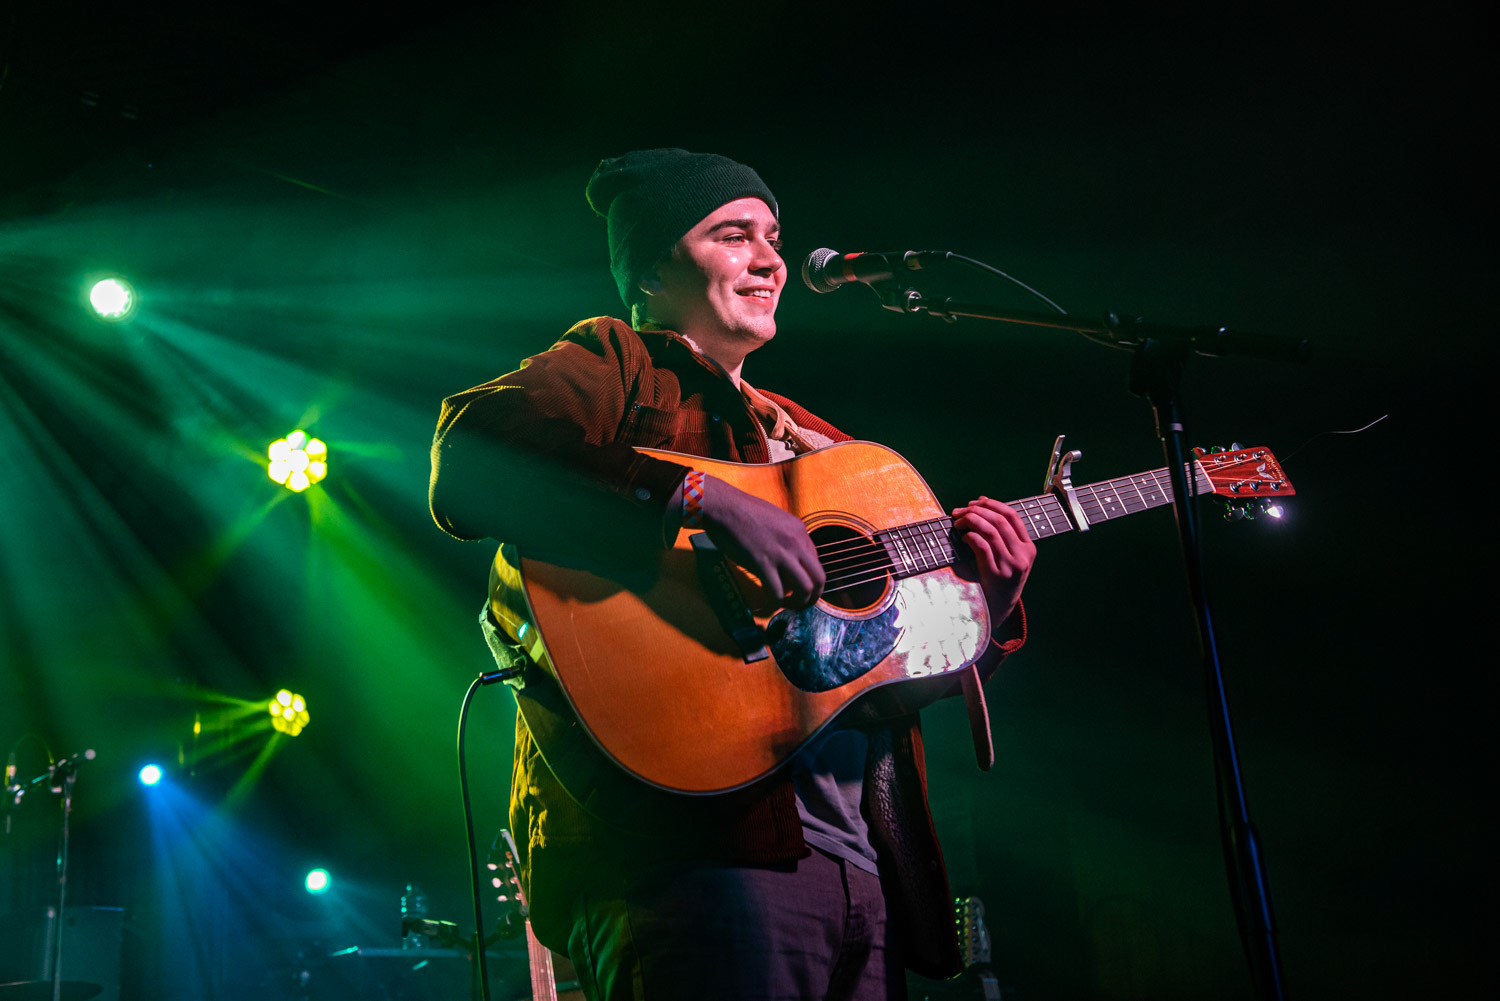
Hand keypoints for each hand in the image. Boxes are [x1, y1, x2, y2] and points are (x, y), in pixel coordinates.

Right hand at [699, 476, 824, 608]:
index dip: (809, 578)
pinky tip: (767, 598)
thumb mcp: (775, 520)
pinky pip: (777, 592)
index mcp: (799, 530)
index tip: (799, 586)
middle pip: (819, 578)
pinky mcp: (762, 563)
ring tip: (787, 605)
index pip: (815, 562)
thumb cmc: (742, 511)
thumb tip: (786, 561)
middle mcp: (795, 542)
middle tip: (803, 604)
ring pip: (804, 588)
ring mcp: (780, 553)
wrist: (723, 506)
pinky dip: (775, 601)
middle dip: (813, 596)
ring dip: (798, 603)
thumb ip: (785, 538)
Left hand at [952, 496, 1035, 625]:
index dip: (993, 504)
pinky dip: (970, 537)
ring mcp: (1011, 565)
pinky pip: (982, 546)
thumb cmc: (998, 581)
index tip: (976, 501)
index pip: (1013, 516)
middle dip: (977, 510)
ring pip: (990, 530)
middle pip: (999, 520)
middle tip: (960, 511)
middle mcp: (1023, 555)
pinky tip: (962, 537)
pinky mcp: (996, 574)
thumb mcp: (1009, 559)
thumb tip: (980, 508)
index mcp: (1028, 548)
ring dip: (970, 521)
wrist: (997, 611)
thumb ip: (1002, 538)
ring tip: (957, 522)